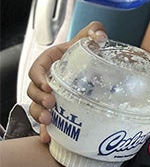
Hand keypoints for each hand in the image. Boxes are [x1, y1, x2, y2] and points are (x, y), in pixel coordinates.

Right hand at [27, 22, 106, 142]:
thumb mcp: (89, 35)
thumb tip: (99, 36)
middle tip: (51, 103)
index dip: (38, 78)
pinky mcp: (56, 106)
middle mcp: (46, 78)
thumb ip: (94, 30)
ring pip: (35, 105)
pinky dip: (46, 128)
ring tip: (49, 120)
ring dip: (39, 114)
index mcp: (50, 60)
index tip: (48, 85)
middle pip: (33, 90)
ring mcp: (49, 93)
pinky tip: (48, 137)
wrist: (93, 60)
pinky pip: (46, 118)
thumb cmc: (85, 47)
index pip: (37, 68)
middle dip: (39, 98)